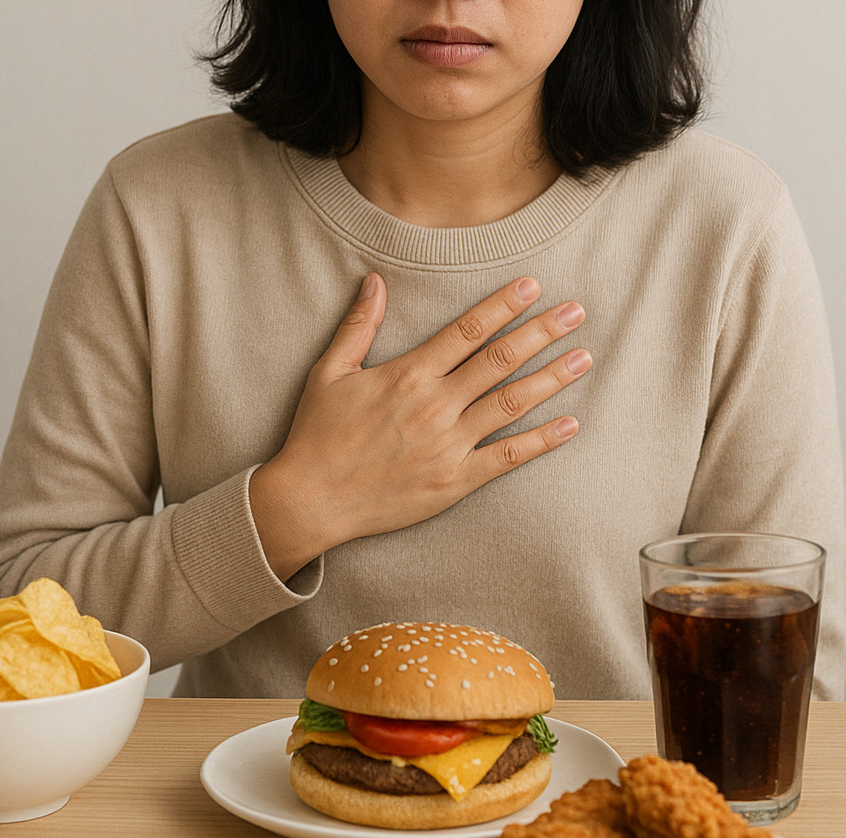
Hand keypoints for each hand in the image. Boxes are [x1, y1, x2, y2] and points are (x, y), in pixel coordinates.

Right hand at [249, 273, 589, 580]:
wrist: (311, 499)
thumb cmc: (317, 435)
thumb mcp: (329, 373)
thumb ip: (358, 326)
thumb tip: (375, 281)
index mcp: (407, 375)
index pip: (467, 331)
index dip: (503, 306)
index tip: (533, 286)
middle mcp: (434, 406)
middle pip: (499, 361)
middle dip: (541, 332)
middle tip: (576, 312)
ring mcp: (448, 445)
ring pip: (510, 404)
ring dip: (550, 378)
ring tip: (583, 358)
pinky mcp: (453, 481)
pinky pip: (506, 458)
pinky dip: (540, 441)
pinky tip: (569, 425)